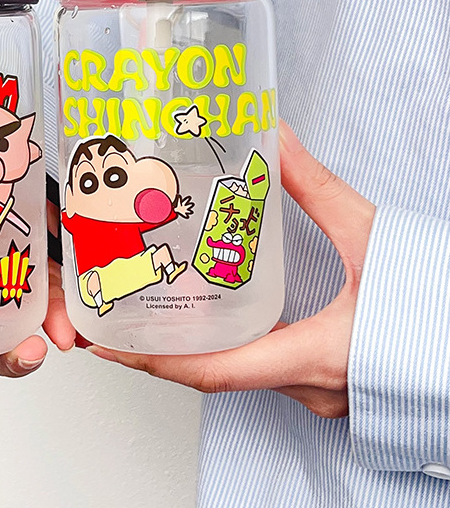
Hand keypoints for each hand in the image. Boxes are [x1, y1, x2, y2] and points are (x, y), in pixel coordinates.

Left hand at [86, 121, 374, 418]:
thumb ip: (315, 186)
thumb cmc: (435, 304)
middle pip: (215, 373)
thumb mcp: (367, 234)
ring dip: (192, 345)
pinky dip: (227, 345)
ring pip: (238, 373)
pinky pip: (261, 368)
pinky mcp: (324, 381)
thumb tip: (274, 136)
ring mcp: (316, 390)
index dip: (154, 361)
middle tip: (119, 315)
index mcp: (313, 355)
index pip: (214, 372)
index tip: (108, 346)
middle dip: (161, 349)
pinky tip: (210, 315)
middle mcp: (307, 385)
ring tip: (151, 309)